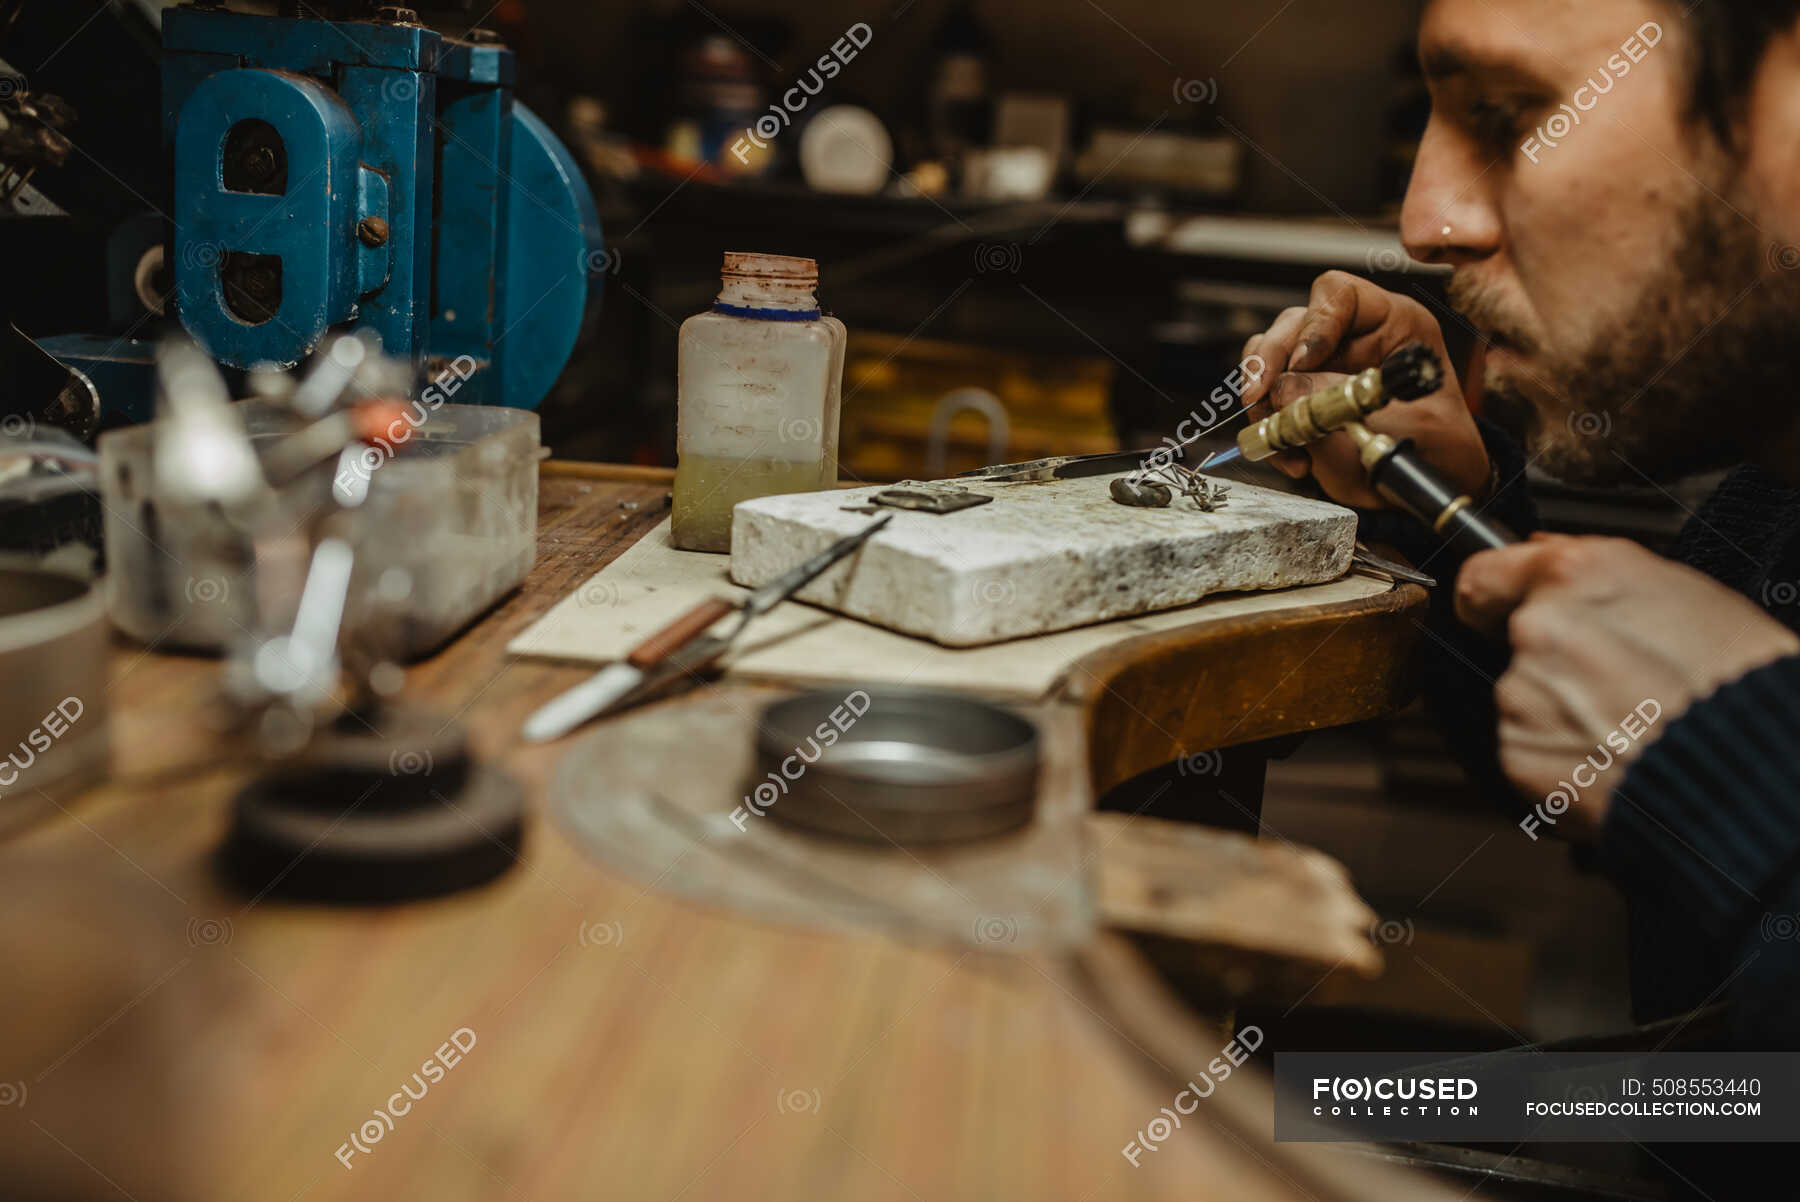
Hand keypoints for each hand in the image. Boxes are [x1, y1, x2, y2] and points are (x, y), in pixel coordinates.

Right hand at [1239, 270, 1488, 509]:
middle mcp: (1352, 339)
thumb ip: (1347, 404)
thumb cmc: (1438, 451)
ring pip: (1267, 359)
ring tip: (1281, 440)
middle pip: (1292, 325)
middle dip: (1269, 361)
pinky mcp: (1301, 400)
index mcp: (1394, 325)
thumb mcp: (1409, 427)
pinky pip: (1264, 401)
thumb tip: (1285, 391)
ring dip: (1263, 401)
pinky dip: (1266, 430)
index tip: (1302, 362)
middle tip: (1258, 397)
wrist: (1429, 487)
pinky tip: (1294, 459)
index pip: (1341, 295)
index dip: (1315, 322)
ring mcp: (1322, 368)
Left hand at [1455, 534, 1799, 837]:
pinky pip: (1527, 749)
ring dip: (1560, 711)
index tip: (1496, 609)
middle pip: (1517, 642)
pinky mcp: (1518, 755)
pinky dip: (1558, 757)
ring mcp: (1521, 695)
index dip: (1494, 595)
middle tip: (1618, 683)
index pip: (1484, 576)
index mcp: (1575, 577)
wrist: (1755, 768)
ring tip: (1629, 724)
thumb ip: (1596, 573)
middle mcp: (1537, 630)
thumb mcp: (1683, 591)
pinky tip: (1612, 757)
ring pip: (1524, 698)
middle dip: (1555, 661)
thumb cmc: (1738, 680)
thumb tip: (1543, 553)